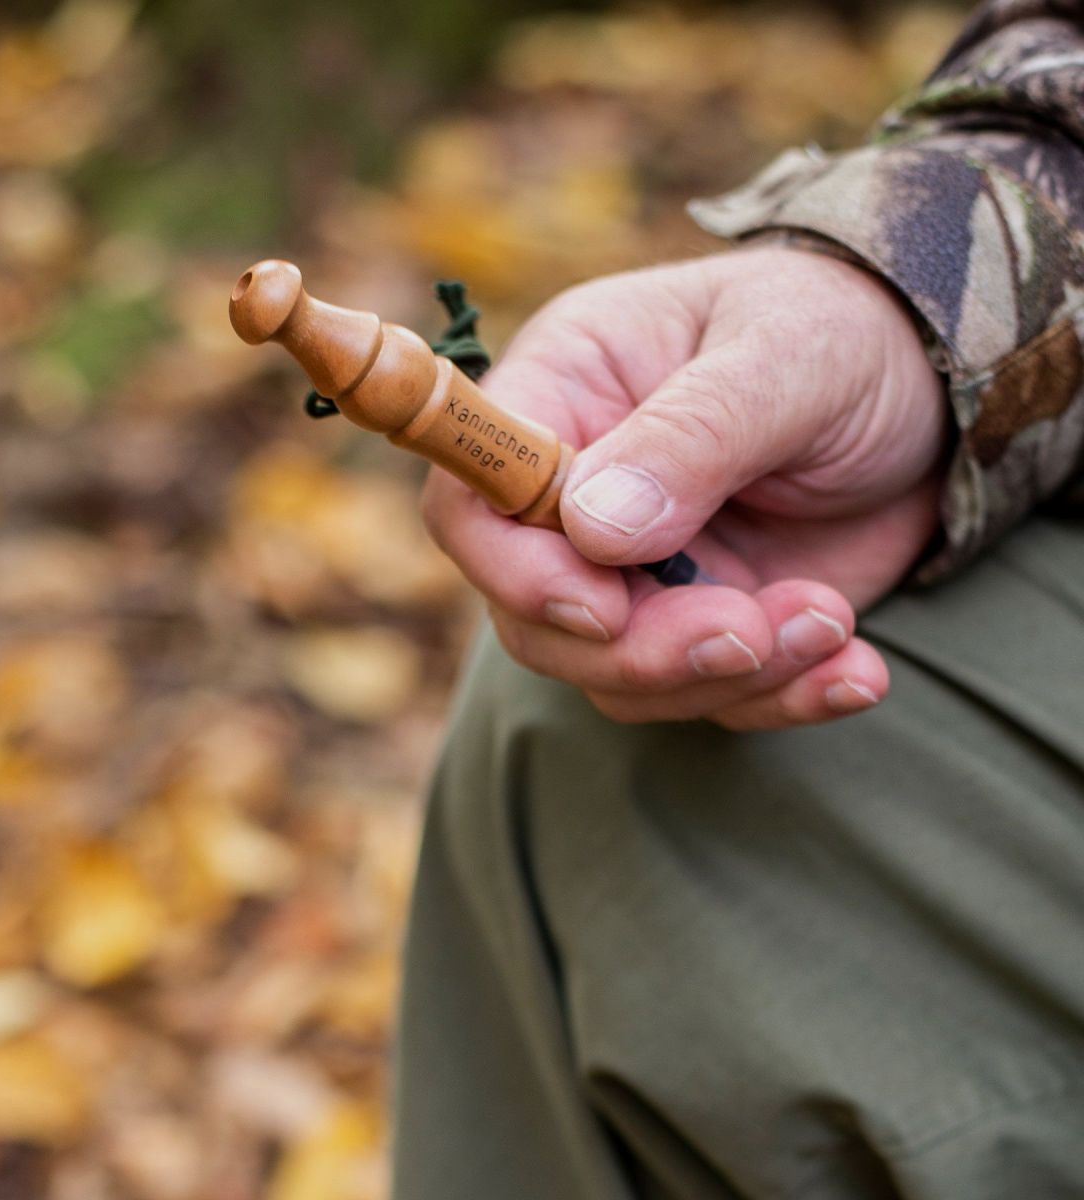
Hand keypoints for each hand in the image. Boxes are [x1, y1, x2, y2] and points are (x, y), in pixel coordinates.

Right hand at [421, 245, 946, 728]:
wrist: (935, 393)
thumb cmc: (846, 334)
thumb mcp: (786, 358)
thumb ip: (690, 435)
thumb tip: (592, 530)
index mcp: (564, 394)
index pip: (471, 498)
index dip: (511, 569)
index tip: (604, 606)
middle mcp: (580, 493)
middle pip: (535, 615)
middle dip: (638, 649)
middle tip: (747, 631)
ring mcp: (638, 569)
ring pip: (618, 674)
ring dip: (726, 675)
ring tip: (830, 620)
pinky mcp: (703, 620)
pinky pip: (710, 695)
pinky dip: (783, 699)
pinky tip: (855, 670)